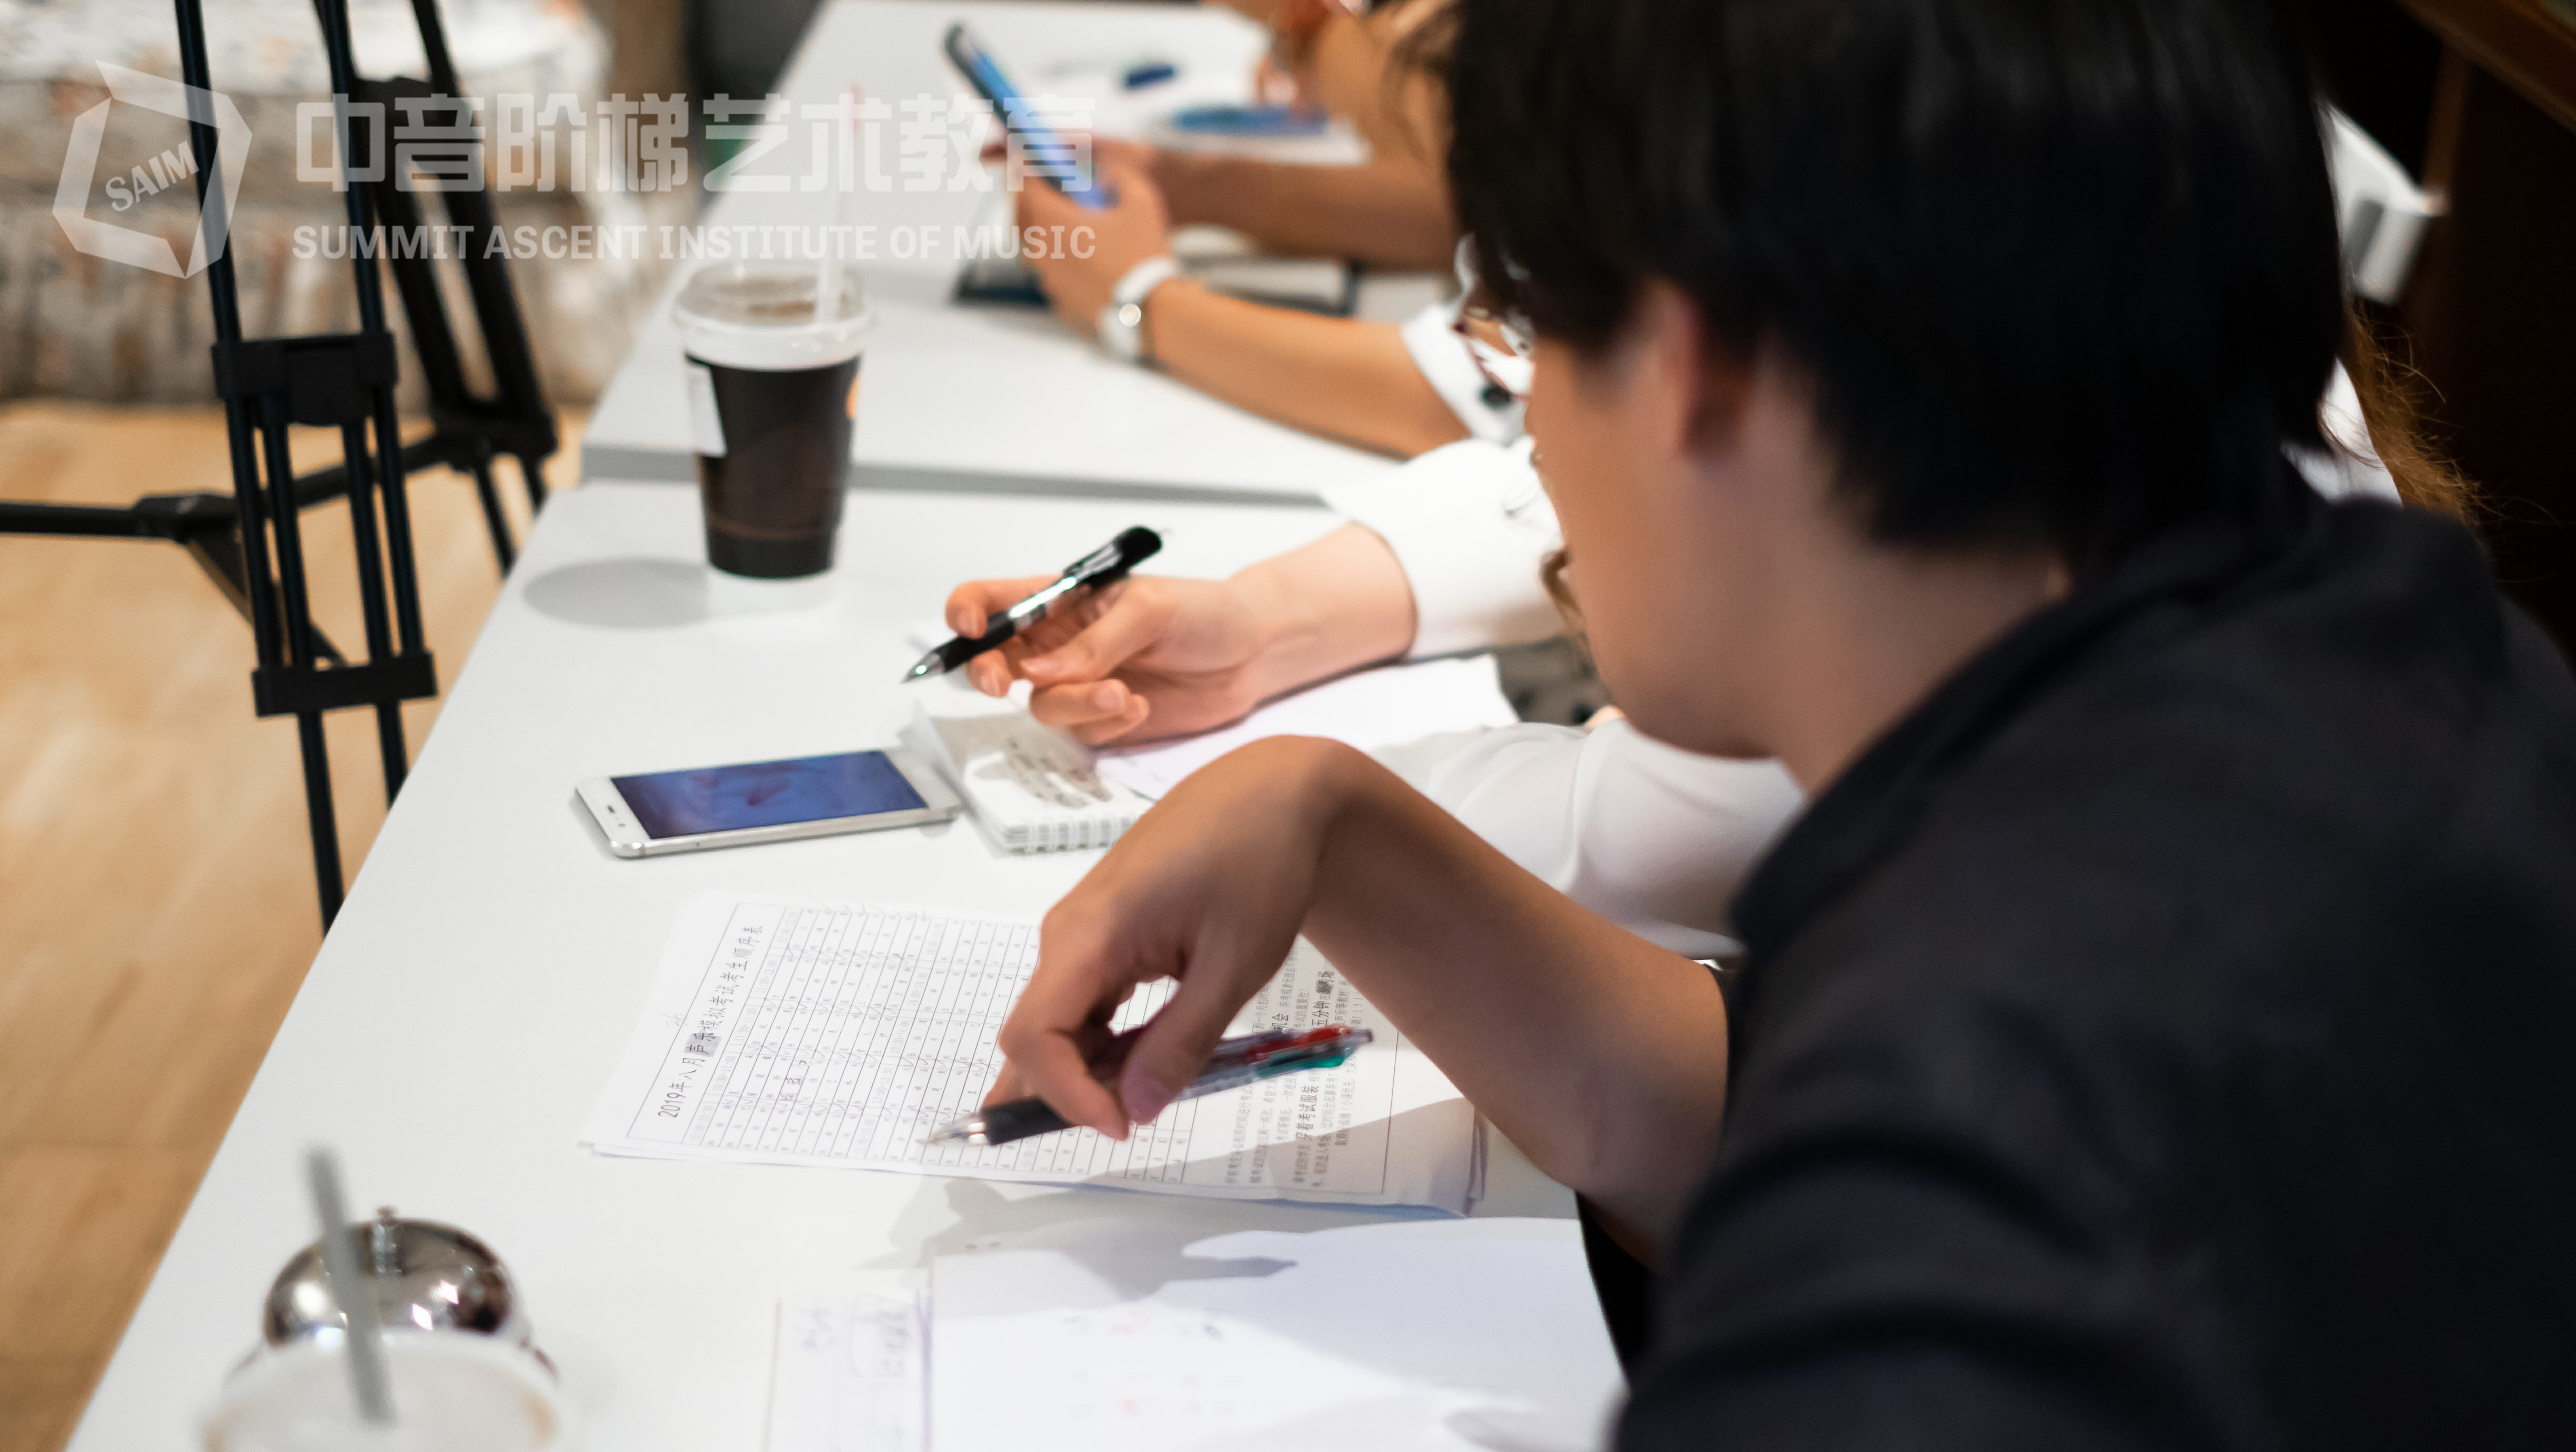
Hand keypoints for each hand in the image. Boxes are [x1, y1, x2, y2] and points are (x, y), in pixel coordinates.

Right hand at [943, 573, 1277, 744]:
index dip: (967, 612)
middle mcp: (1059, 643)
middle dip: (986, 673)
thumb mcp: (1148, 611)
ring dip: (1076, 702)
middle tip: (999, 684)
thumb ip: (1092, 644)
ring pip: (1041, 705)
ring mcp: (1078, 684)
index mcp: (1062, 599)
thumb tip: (1038, 673)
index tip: (968, 629)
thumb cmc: (1203, 611)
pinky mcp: (1102, 719)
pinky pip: (1081, 730)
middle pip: (994, 661)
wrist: (1250, 653)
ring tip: (1124, 693)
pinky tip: (1142, 705)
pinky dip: (1108, 723)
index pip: (995, 600)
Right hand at [989, 738, 1356, 1134]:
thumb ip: (1182, 1042)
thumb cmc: (1258, 865)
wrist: (1273, 794)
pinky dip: (1105, 1039)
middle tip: (1134, 1123)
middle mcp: (1068, 932)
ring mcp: (1083, 930)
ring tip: (1148, 1092)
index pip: (1035, 1035)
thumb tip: (1138, 1109)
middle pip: (1035, 1034)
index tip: (1124, 1126)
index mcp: (1089, 932)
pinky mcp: (1105, 932)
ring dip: (1089, 1068)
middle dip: (1069, 1090)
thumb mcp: (1234, 965)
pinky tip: (1146, 1057)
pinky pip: (1084, 1000)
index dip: (1066, 1094)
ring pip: (1059, 1020)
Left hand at [1016, 150, 1176, 337]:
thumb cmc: (1144, 259)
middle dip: (1026, 195)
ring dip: (1038, 227)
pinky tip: (1074, 253)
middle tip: (1038, 184)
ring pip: (1030, 245)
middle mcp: (1041, 251)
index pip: (1024, 184)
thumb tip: (1106, 169)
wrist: (1152, 314)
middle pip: (1019, 214)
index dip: (1024, 165)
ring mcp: (1047, 279)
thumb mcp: (1140, 202)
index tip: (1026, 155)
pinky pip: (1047, 271)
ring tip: (1058, 218)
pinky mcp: (1058, 300)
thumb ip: (1119, 175)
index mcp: (1053, 222)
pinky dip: (1053, 256)